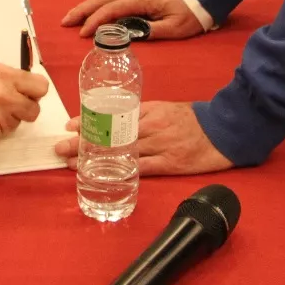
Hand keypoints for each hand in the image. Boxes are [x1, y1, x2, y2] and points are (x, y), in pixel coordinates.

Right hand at [0, 62, 48, 145]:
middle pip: (34, 111)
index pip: (40, 88)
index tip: (30, 91)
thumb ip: (5, 76)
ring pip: (16, 124)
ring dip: (7, 119)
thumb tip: (20, 84)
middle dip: (25, 108)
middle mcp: (5, 100)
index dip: (35, 90)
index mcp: (5, 78)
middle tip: (11, 104)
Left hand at [53, 100, 233, 175]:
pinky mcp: (169, 163)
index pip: (112, 115)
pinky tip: (103, 177)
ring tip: (72, 163)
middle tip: (60, 147)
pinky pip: (140, 169)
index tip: (69, 126)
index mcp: (148, 110)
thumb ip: (142, 113)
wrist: (223, 129)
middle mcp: (150, 127)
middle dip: (83, 141)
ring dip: (94, 158)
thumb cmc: (194, 118)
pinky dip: (120, 173)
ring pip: (120, 152)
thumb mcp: (165, 107)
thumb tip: (116, 116)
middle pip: (110, 134)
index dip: (89, 121)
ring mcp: (159, 145)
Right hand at [61, 0, 204, 39]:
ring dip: (87, 6)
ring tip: (72, 18)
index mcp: (142, 0)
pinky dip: (97, 5)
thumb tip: (129, 37)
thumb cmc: (189, 15)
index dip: (96, 21)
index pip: (112, 9)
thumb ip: (151, 31)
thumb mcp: (174, 28)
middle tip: (65, 22)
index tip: (83, 34)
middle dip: (82, 10)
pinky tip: (91, 13)